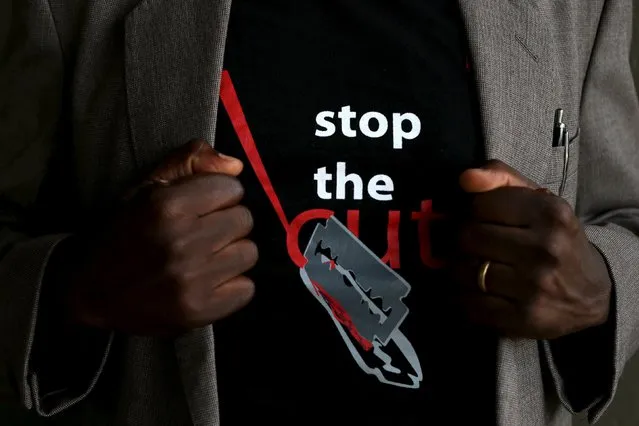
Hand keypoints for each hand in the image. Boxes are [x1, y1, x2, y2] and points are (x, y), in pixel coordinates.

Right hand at [61, 139, 256, 335]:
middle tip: (202, 235)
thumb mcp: (147, 188)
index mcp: (166, 206)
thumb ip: (190, 162)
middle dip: (226, 224)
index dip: (218, 196)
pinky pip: (246, 289)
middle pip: (244, 220)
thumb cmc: (125, 233)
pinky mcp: (198, 311)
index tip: (201, 208)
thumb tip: (236, 166)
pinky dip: (231, 287)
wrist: (90, 291)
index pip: (233, 188)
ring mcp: (191, 280)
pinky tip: (208, 283)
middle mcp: (181, 242)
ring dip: (231, 255)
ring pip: (248, 253)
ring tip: (204, 259)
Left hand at [454, 160, 611, 338]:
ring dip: (460, 269)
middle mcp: (545, 249)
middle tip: (474, 244)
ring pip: (464, 271)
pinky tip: (476, 291)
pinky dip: (465, 298)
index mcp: (550, 213)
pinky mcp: (524, 318)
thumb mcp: (537, 200)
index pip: (481, 204)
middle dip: (463, 239)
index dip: (474, 211)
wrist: (591, 292)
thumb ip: (500, 178)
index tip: (483, 219)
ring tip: (473, 266)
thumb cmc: (553, 238)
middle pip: (469, 237)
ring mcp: (534, 286)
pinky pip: (471, 305)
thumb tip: (466, 177)